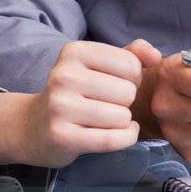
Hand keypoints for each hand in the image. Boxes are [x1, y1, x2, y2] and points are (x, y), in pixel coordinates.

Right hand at [0, 40, 146, 168]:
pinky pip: (113, 139)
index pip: (131, 65)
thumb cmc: (77, 93)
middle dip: (126, 102)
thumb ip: (133, 54)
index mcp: (74, 52)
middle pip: (128, 92)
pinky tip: (118, 134)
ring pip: (122, 117)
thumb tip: (156, 57)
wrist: (34, 126)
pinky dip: (125, 138)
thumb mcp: (100, 65)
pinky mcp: (62, 136)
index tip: (113, 85)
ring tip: (105, 119)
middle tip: (107, 105)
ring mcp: (60, 106)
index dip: (132, 79)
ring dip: (122, 122)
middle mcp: (63, 75)